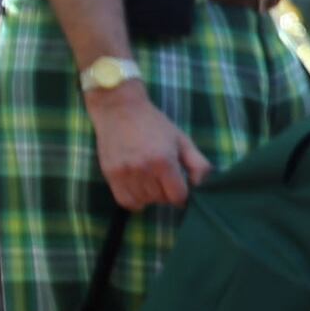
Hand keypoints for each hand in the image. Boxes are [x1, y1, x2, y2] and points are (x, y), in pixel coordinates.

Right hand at [91, 86, 210, 210]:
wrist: (119, 108)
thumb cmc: (154, 124)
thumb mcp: (182, 140)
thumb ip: (198, 164)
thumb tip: (199, 186)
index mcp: (164, 160)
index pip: (178, 196)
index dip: (182, 194)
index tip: (180, 187)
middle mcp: (143, 169)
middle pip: (161, 199)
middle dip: (166, 193)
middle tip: (164, 179)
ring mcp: (125, 172)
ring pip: (144, 201)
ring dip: (150, 196)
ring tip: (151, 181)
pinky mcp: (110, 174)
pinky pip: (125, 201)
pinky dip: (135, 201)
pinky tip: (139, 189)